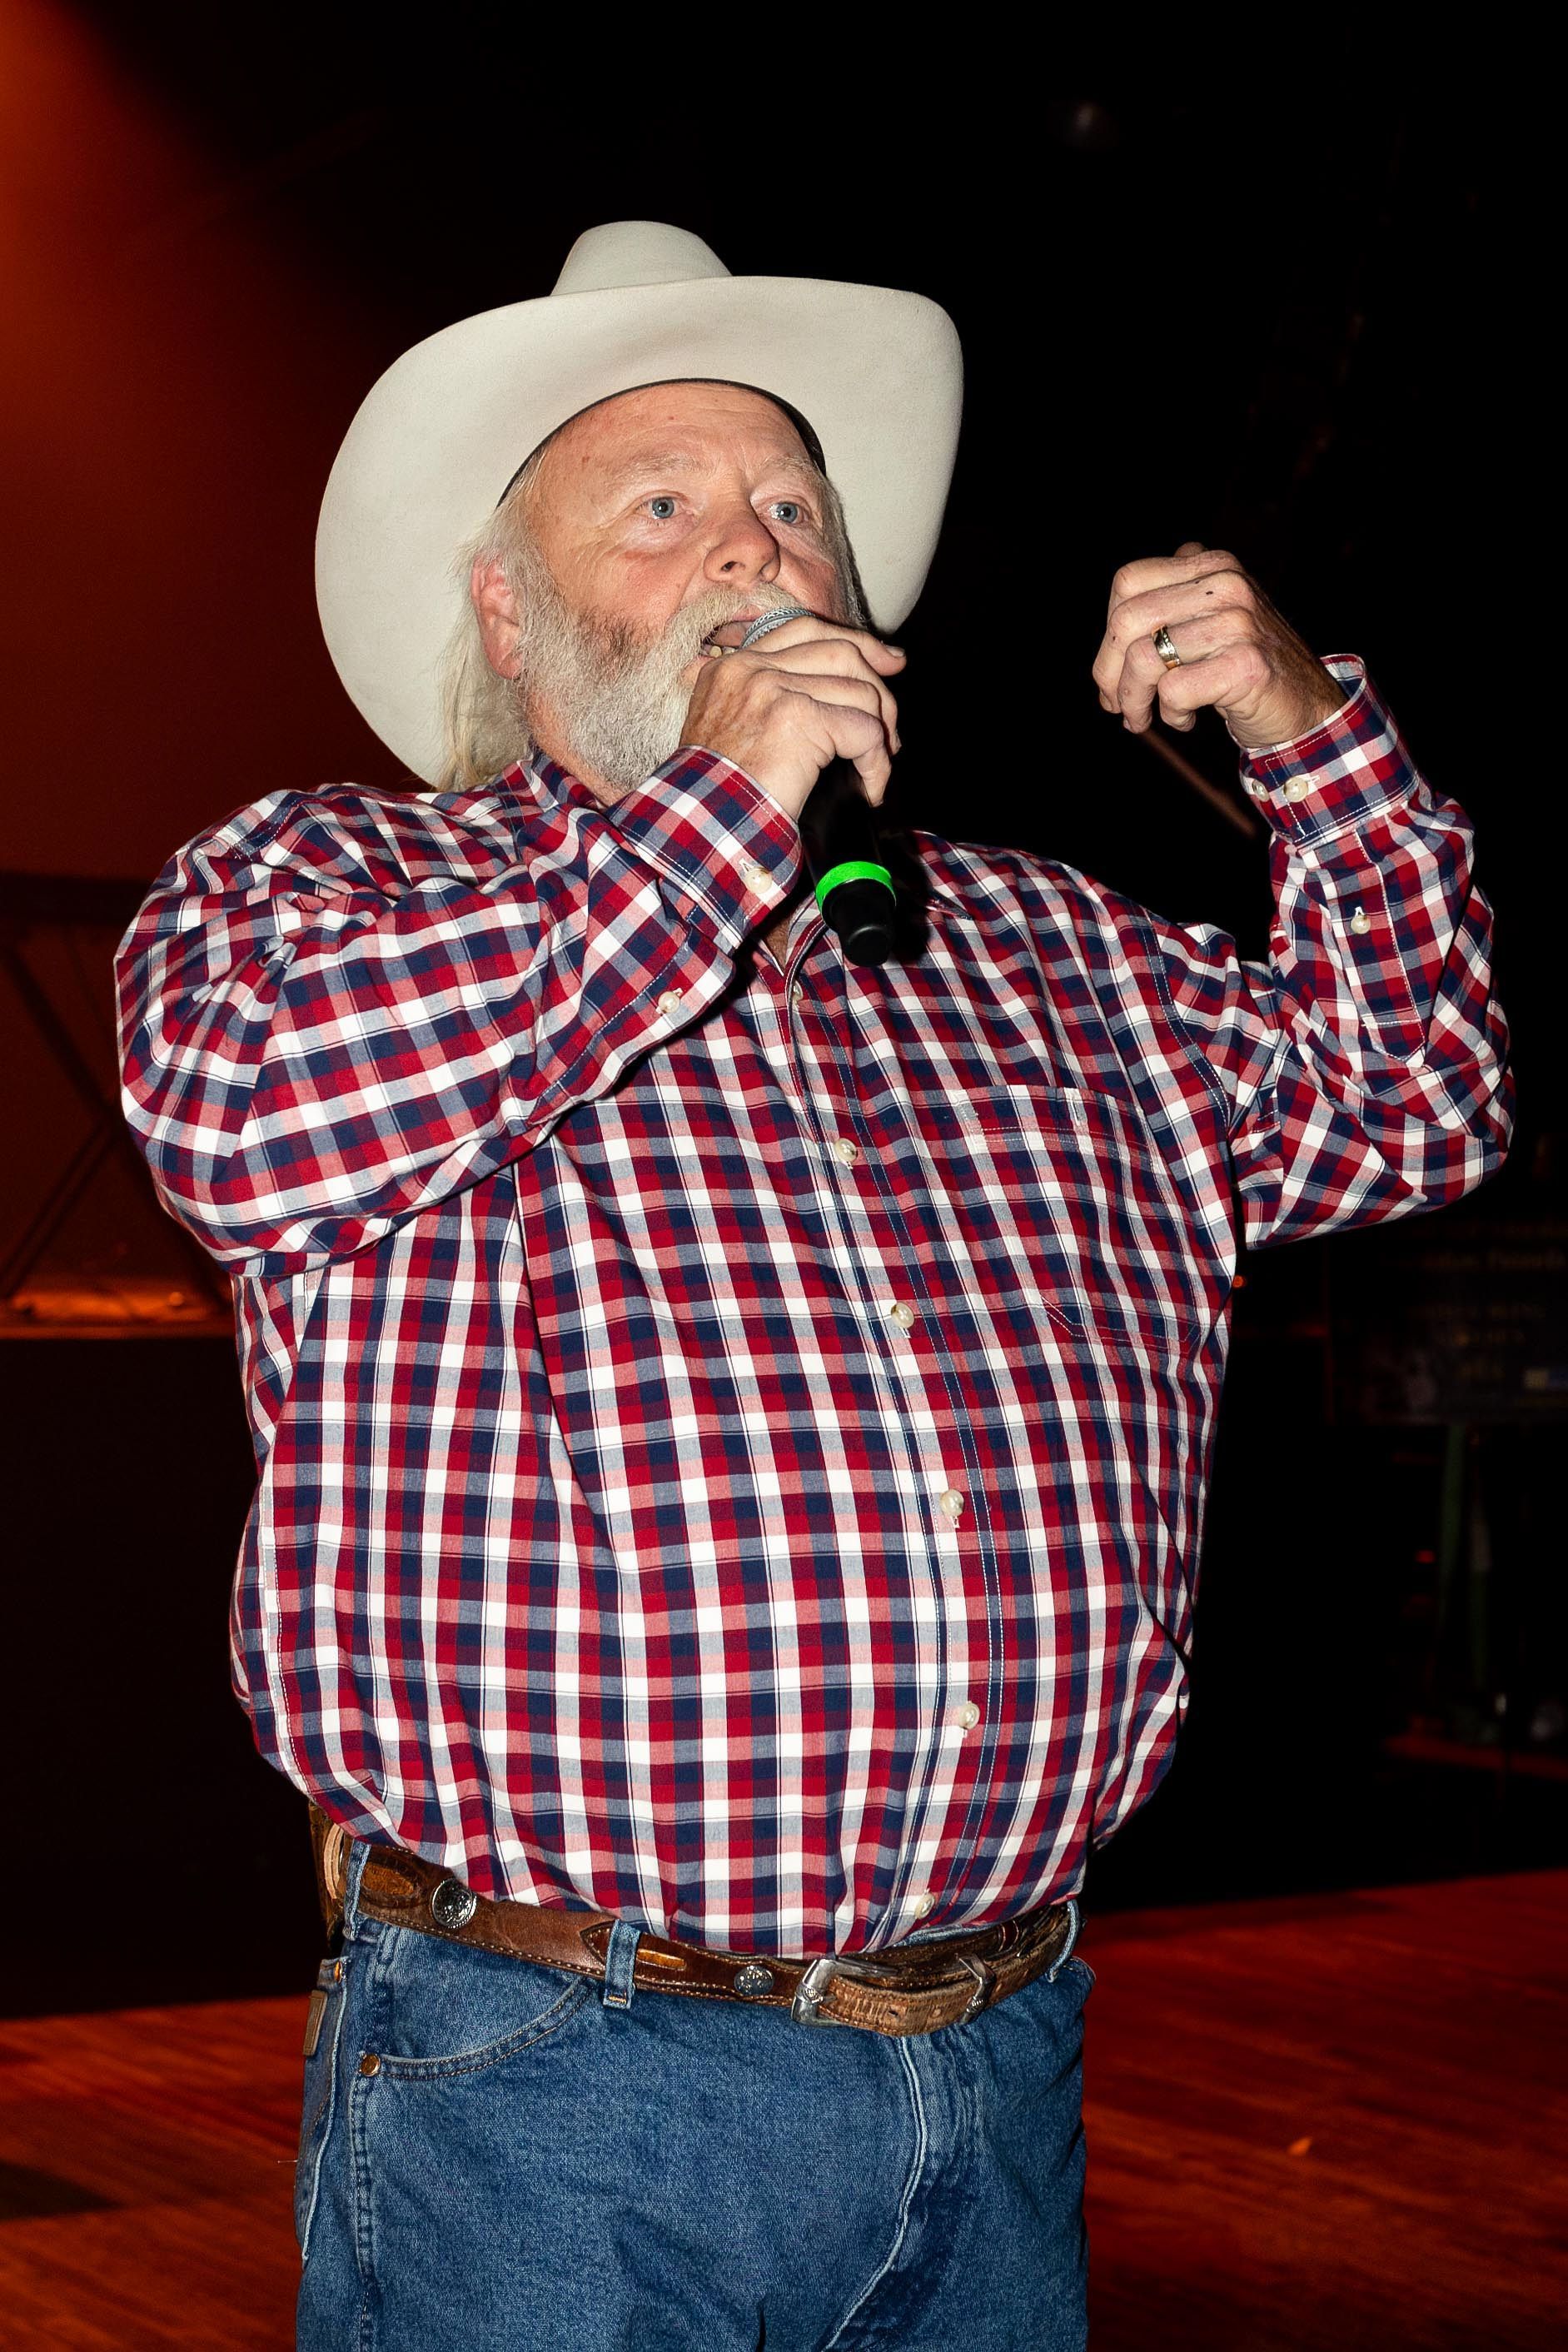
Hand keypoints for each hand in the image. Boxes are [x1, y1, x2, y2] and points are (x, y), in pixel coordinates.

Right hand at [678, 615, 904, 821]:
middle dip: (879, 687)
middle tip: (890, 725)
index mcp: (734, 666)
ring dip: (880, 732)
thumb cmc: (714, 793)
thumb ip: (761, 701)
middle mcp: (753, 668)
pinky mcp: (801, 719)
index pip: (805, 630)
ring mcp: (776, 689)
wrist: (702, 823)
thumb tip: (825, 697)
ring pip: (859, 692)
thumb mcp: (726, 730)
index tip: (886, 660)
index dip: (855, 642)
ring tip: (876, 765)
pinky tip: (870, 786)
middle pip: (841, 652)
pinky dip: (876, 762)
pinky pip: (863, 731)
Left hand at [1092, 542, 1344, 749]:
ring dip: (1134, 701)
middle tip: (1115, 705)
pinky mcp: (1246, 665)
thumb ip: (1172, 601)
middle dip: (1108, 671)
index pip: (1128, 582)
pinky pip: (1174, 690)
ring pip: (1145, 658)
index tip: (1111, 669)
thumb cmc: (1245, 666)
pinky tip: (1186, 720)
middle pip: (1128, 620)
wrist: (1306, 706)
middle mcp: (1226, 585)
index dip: (1107, 630)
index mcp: (1213, 566)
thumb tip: (1111, 628)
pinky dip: (1170, 714)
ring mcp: (1238, 623)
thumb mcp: (1210, 621)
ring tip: (1142, 719)